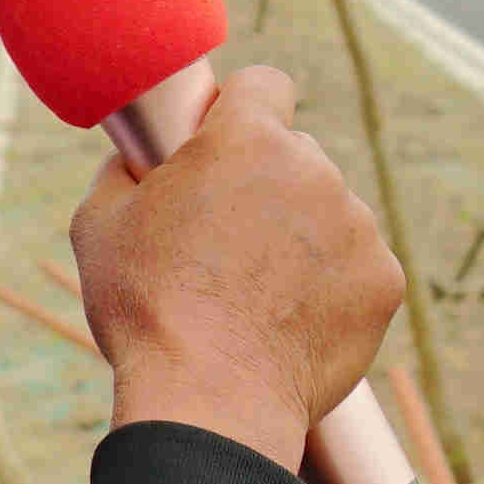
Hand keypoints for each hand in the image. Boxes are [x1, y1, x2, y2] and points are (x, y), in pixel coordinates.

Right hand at [69, 60, 400, 479]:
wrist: (211, 399)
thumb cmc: (148, 310)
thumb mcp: (99, 225)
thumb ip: (123, 172)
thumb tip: (135, 160)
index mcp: (247, 137)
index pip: (265, 85)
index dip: (242, 111)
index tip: (225, 144)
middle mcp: (314, 168)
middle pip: (297, 156)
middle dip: (268, 185)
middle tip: (227, 240)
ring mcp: (358, 225)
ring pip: (330, 215)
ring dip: (302, 239)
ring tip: (255, 295)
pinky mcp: (384, 280)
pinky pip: (357, 268)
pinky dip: (331, 288)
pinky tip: (289, 321)